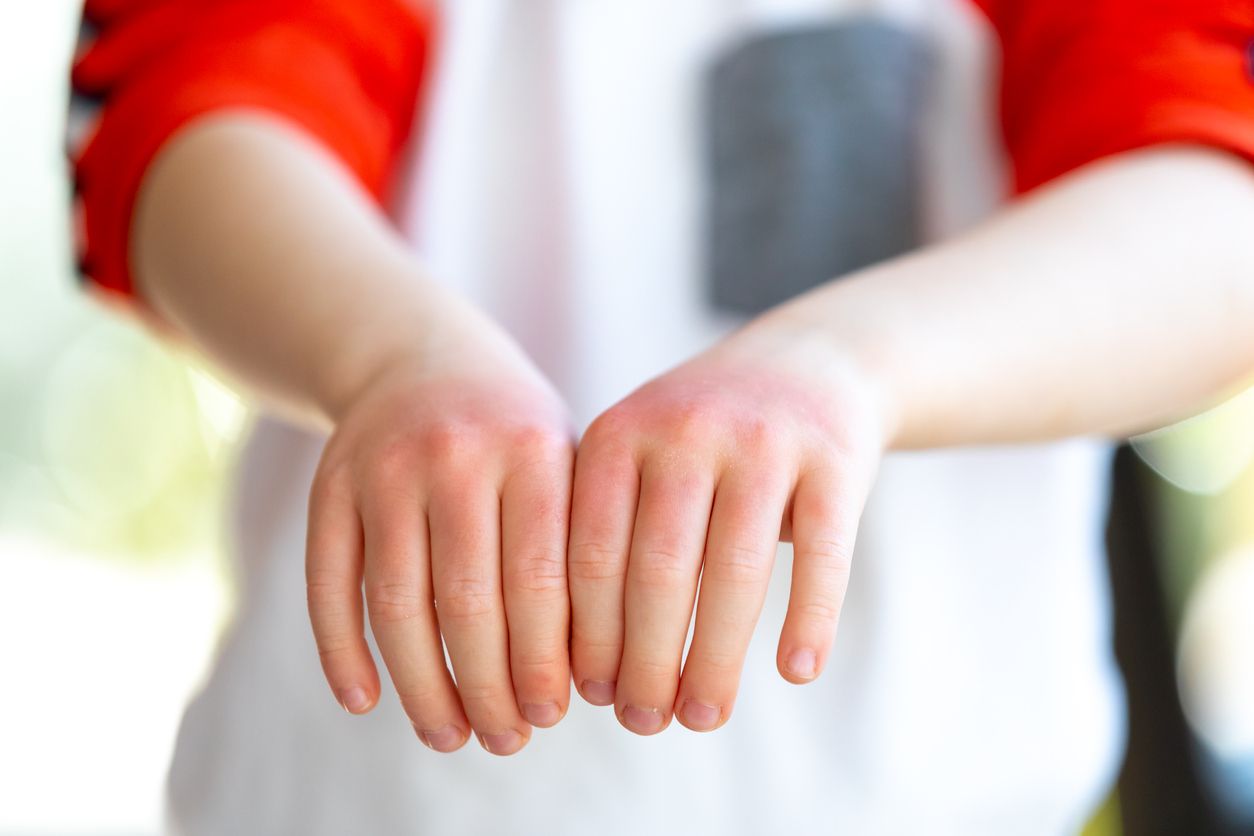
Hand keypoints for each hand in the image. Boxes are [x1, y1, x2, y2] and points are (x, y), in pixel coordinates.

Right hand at [306, 326, 573, 755]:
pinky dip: (341, 652)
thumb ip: (576, 552)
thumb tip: (588, 679)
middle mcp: (455, 454)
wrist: (421, 358)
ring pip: (397, 605)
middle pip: (469, 602)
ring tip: (450, 735)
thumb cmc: (513, 436)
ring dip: (423, 687)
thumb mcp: (562, 463)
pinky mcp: (328, 488)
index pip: (542, 579)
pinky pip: (328, 585)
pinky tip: (365, 701)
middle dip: (490, 687)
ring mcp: (383, 469)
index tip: (554, 714)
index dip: (546, 660)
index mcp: (533, 450)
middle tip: (507, 739)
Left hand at [568, 318, 886, 733]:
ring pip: (736, 575)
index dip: (586, 639)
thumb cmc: (704, 438)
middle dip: (645, 665)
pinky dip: (809, 620)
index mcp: (620, 434)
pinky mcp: (835, 459)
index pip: (588, 557)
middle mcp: (687, 429)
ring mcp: (765, 441)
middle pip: (657, 575)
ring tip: (703, 716)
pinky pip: (822, 556)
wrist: (811, 360)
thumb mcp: (639, 456)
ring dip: (716, 662)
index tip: (588, 698)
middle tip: (644, 723)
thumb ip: (604, 536)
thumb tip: (582, 671)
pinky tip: (796, 672)